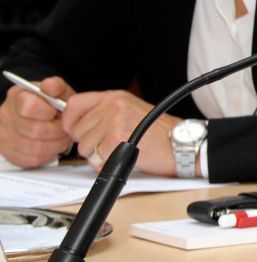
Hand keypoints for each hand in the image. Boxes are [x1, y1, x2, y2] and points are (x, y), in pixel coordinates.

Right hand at [0, 77, 75, 167]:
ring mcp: (5, 137)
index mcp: (17, 97)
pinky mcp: (9, 154)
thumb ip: (56, 86)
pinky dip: (48, 154)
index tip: (58, 112)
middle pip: (35, 130)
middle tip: (66, 128)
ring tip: (63, 137)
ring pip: (35, 148)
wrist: (38, 115)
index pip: (30, 107)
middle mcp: (5, 117)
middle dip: (58, 130)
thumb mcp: (57, 90)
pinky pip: (32, 160)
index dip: (49, 112)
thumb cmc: (50, 103)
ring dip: (56, 144)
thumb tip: (51, 86)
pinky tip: (52, 145)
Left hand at [63, 90, 177, 174]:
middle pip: (75, 130)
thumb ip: (104, 113)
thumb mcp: (130, 111)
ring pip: (83, 147)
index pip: (73, 105)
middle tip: (110, 142)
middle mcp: (112, 106)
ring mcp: (113, 122)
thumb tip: (76, 123)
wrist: (180, 143)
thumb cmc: (159, 132)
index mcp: (114, 97)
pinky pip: (94, 159)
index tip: (78, 130)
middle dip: (88, 142)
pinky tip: (122, 157)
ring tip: (120, 149)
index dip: (70, 122)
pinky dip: (105, 164)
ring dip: (97, 154)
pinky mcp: (115, 141)